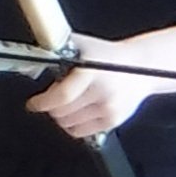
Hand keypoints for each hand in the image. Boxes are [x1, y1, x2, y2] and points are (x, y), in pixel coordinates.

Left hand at [28, 21, 175, 139]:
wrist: (142, 67)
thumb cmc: (110, 56)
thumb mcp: (83, 45)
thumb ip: (59, 50)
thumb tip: (35, 54)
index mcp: (91, 71)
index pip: (61, 96)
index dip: (42, 103)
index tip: (33, 104)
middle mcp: (101, 92)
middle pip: (62, 113)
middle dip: (51, 107)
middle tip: (51, 100)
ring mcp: (108, 109)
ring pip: (69, 124)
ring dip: (61, 116)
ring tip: (66, 104)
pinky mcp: (112, 121)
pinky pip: (81, 131)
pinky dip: (73, 125)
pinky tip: (76, 112)